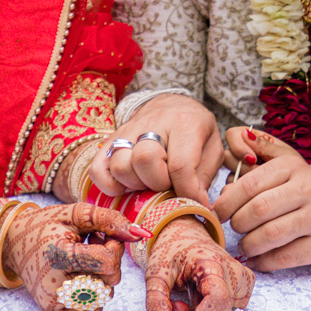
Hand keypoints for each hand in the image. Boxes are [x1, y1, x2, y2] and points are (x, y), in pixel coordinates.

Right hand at [4, 202, 148, 310]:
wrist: (13, 244)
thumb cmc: (48, 224)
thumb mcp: (76, 213)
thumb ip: (110, 220)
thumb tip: (142, 234)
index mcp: (60, 254)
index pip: (108, 262)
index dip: (114, 246)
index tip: (103, 236)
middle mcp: (55, 283)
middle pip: (109, 281)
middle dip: (110, 262)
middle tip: (92, 246)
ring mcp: (54, 301)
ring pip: (102, 297)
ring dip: (101, 278)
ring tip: (84, 260)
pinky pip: (90, 310)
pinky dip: (93, 294)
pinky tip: (80, 276)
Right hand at [89, 94, 221, 206]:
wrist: (172, 106)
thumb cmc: (194, 131)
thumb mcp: (212, 146)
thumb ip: (205, 174)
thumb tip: (197, 204)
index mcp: (185, 123)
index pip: (180, 164)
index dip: (187, 192)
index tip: (195, 202)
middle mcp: (152, 124)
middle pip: (144, 159)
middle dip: (158, 184)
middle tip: (168, 184)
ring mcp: (127, 131)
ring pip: (120, 166)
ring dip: (135, 185)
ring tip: (149, 182)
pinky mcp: (110, 141)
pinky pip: (98, 170)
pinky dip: (110, 186)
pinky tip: (128, 186)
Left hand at [145, 216, 253, 310]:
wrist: (186, 233)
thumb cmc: (172, 250)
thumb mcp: (156, 273)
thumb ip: (156, 301)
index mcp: (213, 263)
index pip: (219, 299)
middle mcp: (234, 272)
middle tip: (176, 306)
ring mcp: (242, 279)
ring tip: (188, 300)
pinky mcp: (244, 286)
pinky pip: (230, 310)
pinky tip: (201, 299)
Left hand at [212, 127, 310, 270]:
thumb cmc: (306, 187)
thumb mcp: (287, 161)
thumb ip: (262, 148)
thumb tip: (239, 138)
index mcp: (293, 167)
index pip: (250, 184)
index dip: (227, 201)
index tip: (218, 212)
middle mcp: (309, 190)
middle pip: (258, 210)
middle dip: (237, 223)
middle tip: (234, 228)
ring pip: (270, 235)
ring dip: (249, 244)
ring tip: (245, 244)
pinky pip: (284, 257)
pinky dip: (264, 261)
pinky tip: (258, 259)